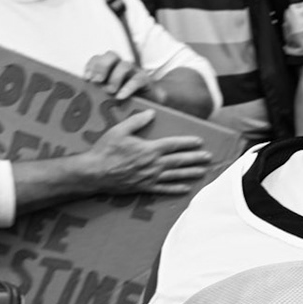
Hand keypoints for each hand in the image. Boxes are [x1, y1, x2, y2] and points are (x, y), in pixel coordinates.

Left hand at [83, 51, 155, 102]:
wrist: (149, 106)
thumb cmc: (124, 101)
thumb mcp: (107, 96)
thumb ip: (97, 92)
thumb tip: (82, 96)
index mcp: (110, 68)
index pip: (98, 58)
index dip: (91, 66)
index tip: (87, 78)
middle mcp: (121, 67)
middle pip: (111, 55)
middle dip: (102, 66)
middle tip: (97, 81)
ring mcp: (134, 72)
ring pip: (124, 65)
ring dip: (115, 78)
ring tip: (109, 91)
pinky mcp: (145, 80)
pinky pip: (137, 80)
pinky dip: (127, 88)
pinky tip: (120, 97)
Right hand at [85, 110, 211, 195]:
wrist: (94, 173)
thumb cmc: (105, 150)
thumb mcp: (119, 130)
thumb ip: (136, 121)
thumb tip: (152, 113)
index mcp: (148, 149)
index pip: (173, 145)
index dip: (187, 143)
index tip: (199, 141)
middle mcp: (153, 164)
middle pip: (179, 161)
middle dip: (195, 158)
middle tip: (208, 157)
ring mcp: (149, 177)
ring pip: (175, 175)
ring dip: (190, 173)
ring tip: (203, 172)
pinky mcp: (144, 187)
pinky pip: (164, 189)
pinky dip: (176, 189)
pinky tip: (186, 188)